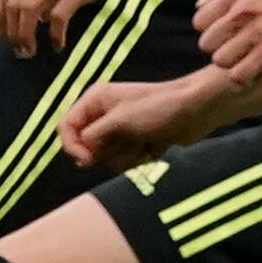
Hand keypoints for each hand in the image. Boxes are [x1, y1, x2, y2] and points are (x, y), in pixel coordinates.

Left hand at [0, 0, 160, 54]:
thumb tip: (41, 16)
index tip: (2, 35)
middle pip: (14, 3)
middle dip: (11, 31)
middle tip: (20, 51)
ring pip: (30, 9)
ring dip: (26, 34)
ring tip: (32, 51)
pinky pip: (60, 15)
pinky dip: (55, 34)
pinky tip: (59, 45)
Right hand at [55, 74, 207, 172]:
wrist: (195, 111)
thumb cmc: (158, 108)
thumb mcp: (120, 120)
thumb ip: (93, 137)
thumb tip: (80, 157)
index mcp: (95, 100)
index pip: (66, 127)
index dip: (72, 146)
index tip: (88, 161)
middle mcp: (102, 115)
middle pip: (86, 146)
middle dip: (106, 151)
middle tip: (129, 141)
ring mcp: (118, 130)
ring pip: (104, 158)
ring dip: (124, 156)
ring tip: (144, 142)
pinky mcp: (133, 143)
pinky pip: (122, 162)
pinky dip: (136, 159)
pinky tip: (152, 148)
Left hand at [189, 0, 261, 78]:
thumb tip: (199, 5)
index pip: (199, 21)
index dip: (213, 31)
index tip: (232, 34)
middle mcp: (244, 8)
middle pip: (207, 44)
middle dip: (222, 50)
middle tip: (243, 50)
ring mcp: (257, 31)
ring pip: (220, 61)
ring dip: (235, 65)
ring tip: (252, 60)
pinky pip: (239, 75)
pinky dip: (248, 77)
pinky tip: (261, 70)